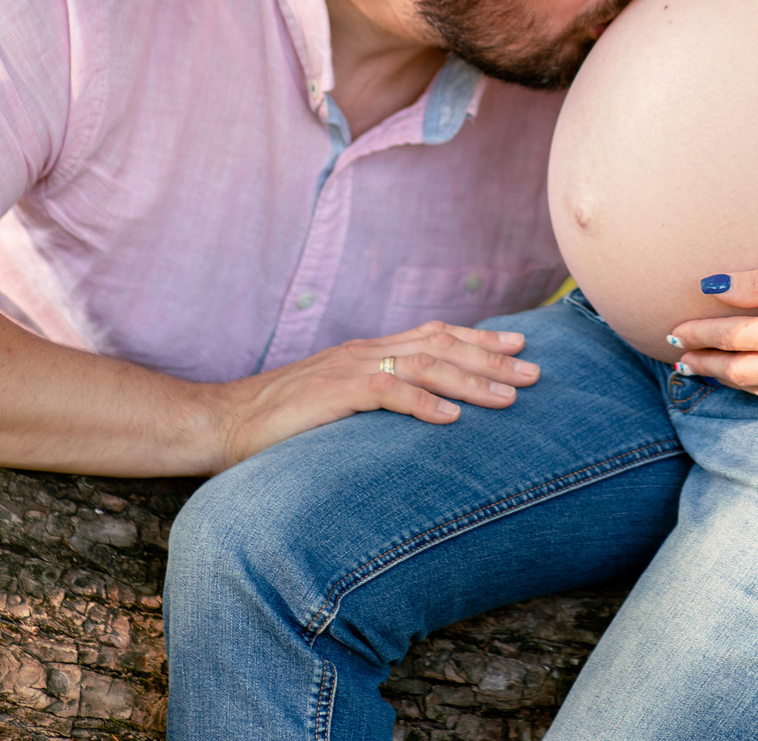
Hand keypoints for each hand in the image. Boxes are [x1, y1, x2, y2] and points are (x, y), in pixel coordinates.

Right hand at [215, 321, 538, 469]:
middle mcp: (364, 351)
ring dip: (471, 380)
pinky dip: (423, 403)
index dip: (479, 338)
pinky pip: (387, 393)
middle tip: (535, 371)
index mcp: (366, 351)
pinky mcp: (333, 393)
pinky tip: (452, 418)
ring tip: (509, 396)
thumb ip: (374, 398)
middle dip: (491, 358)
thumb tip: (419, 414)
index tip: (519, 344)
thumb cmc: (279, 422)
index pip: (433, 335)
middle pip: (440, 346)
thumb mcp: (336, 403)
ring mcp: (348, 369)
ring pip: (424, 365)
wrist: (222, 422)